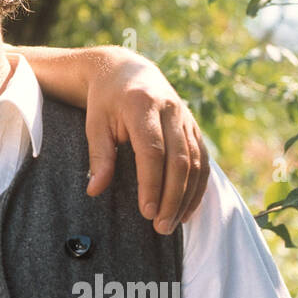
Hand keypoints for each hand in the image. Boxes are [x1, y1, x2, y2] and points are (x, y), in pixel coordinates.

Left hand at [84, 51, 208, 232]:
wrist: (126, 70)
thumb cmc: (106, 101)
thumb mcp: (95, 123)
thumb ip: (99, 156)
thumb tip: (94, 190)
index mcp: (142, 105)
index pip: (152, 150)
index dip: (152, 183)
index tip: (147, 211)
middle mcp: (171, 110)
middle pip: (179, 160)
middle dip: (172, 197)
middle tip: (160, 227)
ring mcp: (186, 117)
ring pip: (196, 162)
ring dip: (187, 196)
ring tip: (173, 224)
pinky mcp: (194, 126)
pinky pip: (203, 160)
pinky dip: (198, 186)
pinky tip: (187, 209)